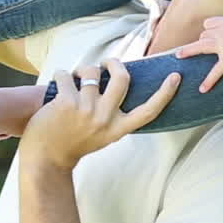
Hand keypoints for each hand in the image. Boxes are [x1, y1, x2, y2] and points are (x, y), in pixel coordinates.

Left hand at [19, 58, 180, 168]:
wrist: (46, 160)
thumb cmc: (73, 143)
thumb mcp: (102, 134)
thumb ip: (111, 114)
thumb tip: (116, 81)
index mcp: (118, 129)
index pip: (149, 111)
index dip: (164, 93)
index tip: (175, 77)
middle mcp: (105, 119)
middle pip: (122, 78)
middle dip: (114, 63)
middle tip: (107, 63)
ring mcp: (87, 110)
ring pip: (91, 71)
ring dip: (81, 70)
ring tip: (74, 79)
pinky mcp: (67, 103)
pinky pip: (66, 75)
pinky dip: (61, 75)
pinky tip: (58, 85)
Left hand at [175, 14, 222, 92]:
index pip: (209, 23)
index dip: (208, 29)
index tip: (208, 34)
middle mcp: (222, 31)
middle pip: (204, 35)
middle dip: (202, 41)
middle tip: (201, 48)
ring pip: (201, 46)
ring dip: (189, 51)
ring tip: (178, 56)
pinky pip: (215, 71)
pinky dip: (208, 81)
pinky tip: (202, 89)